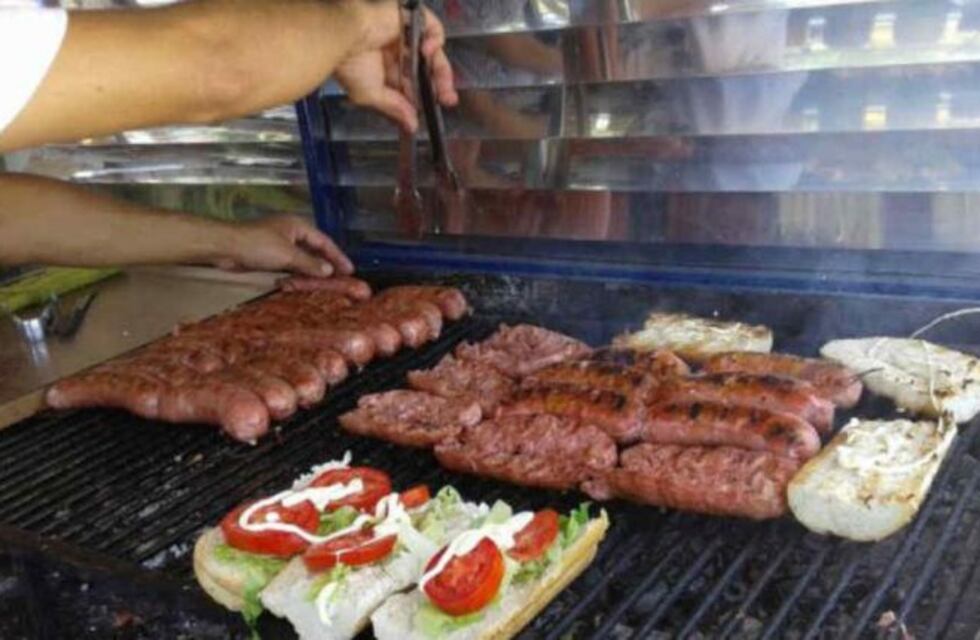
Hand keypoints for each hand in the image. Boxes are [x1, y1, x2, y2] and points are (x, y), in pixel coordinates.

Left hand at [216, 215, 353, 276]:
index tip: (350, 270)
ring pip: (303, 258)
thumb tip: (329, 271)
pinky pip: (291, 264)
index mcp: (298, 226)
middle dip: (327, 264)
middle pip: (315, 249)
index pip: (324, 242)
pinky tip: (304, 282)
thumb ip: (310, 263)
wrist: (226, 247)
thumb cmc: (257, 245)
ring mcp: (280, 243)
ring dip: (313, 270)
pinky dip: (299, 273)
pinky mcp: (270, 255)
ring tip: (326, 283)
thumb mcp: (288, 255)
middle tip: (341, 278)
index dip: (338, 256)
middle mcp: (291, 232)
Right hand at [333, 0, 457, 131]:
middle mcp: (398, 53)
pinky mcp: (412, 19)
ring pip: (434, 54)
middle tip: (448, 100)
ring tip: (443, 87)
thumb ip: (394, 108)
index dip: (425, 98)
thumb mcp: (370, 95)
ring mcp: (406, 35)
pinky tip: (426, 51)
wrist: (343, 36)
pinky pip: (433, 29)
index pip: (413, 86)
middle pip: (427, 71)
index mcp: (386, 70)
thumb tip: (412, 128)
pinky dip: (435, 41)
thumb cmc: (350, 64)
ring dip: (442, 72)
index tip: (432, 112)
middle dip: (440, 87)